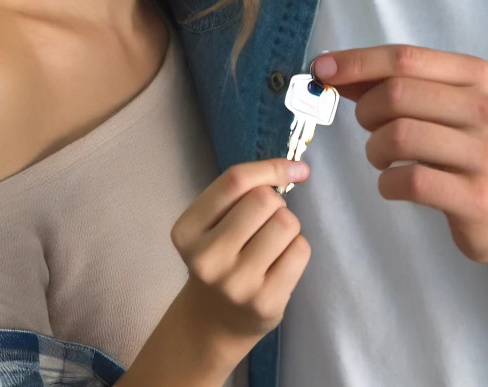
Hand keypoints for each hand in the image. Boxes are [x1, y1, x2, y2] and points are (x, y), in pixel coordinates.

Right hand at [171, 158, 310, 359]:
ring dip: (288, 226)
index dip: (271, 167)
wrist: (214, 321)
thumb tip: (299, 169)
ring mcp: (235, 284)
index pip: (235, 180)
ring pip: (286, 222)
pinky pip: (300, 250)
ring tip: (271, 243)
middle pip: (265, 199)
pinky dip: (297, 248)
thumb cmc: (221, 255)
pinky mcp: (264, 302)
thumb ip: (244, 189)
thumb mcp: (214, 220)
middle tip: (264, 223)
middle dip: (275, 203)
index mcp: (187, 230)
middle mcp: (206, 258)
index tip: (296, 169)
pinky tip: (280, 263)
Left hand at [312, 45, 487, 267]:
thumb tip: (335, 69)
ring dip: (374, 149)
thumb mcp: (445, 106)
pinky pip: (409, 180)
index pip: (405, 58)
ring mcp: (485, 153)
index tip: (321, 70)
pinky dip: (387, 183)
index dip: (357, 62)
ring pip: (399, 135)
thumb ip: (397, 85)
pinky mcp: (476, 196)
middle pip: (397, 94)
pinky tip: (394, 184)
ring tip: (381, 158)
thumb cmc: (470, 150)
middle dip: (366, 111)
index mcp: (478, 75)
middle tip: (369, 128)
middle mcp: (487, 108)